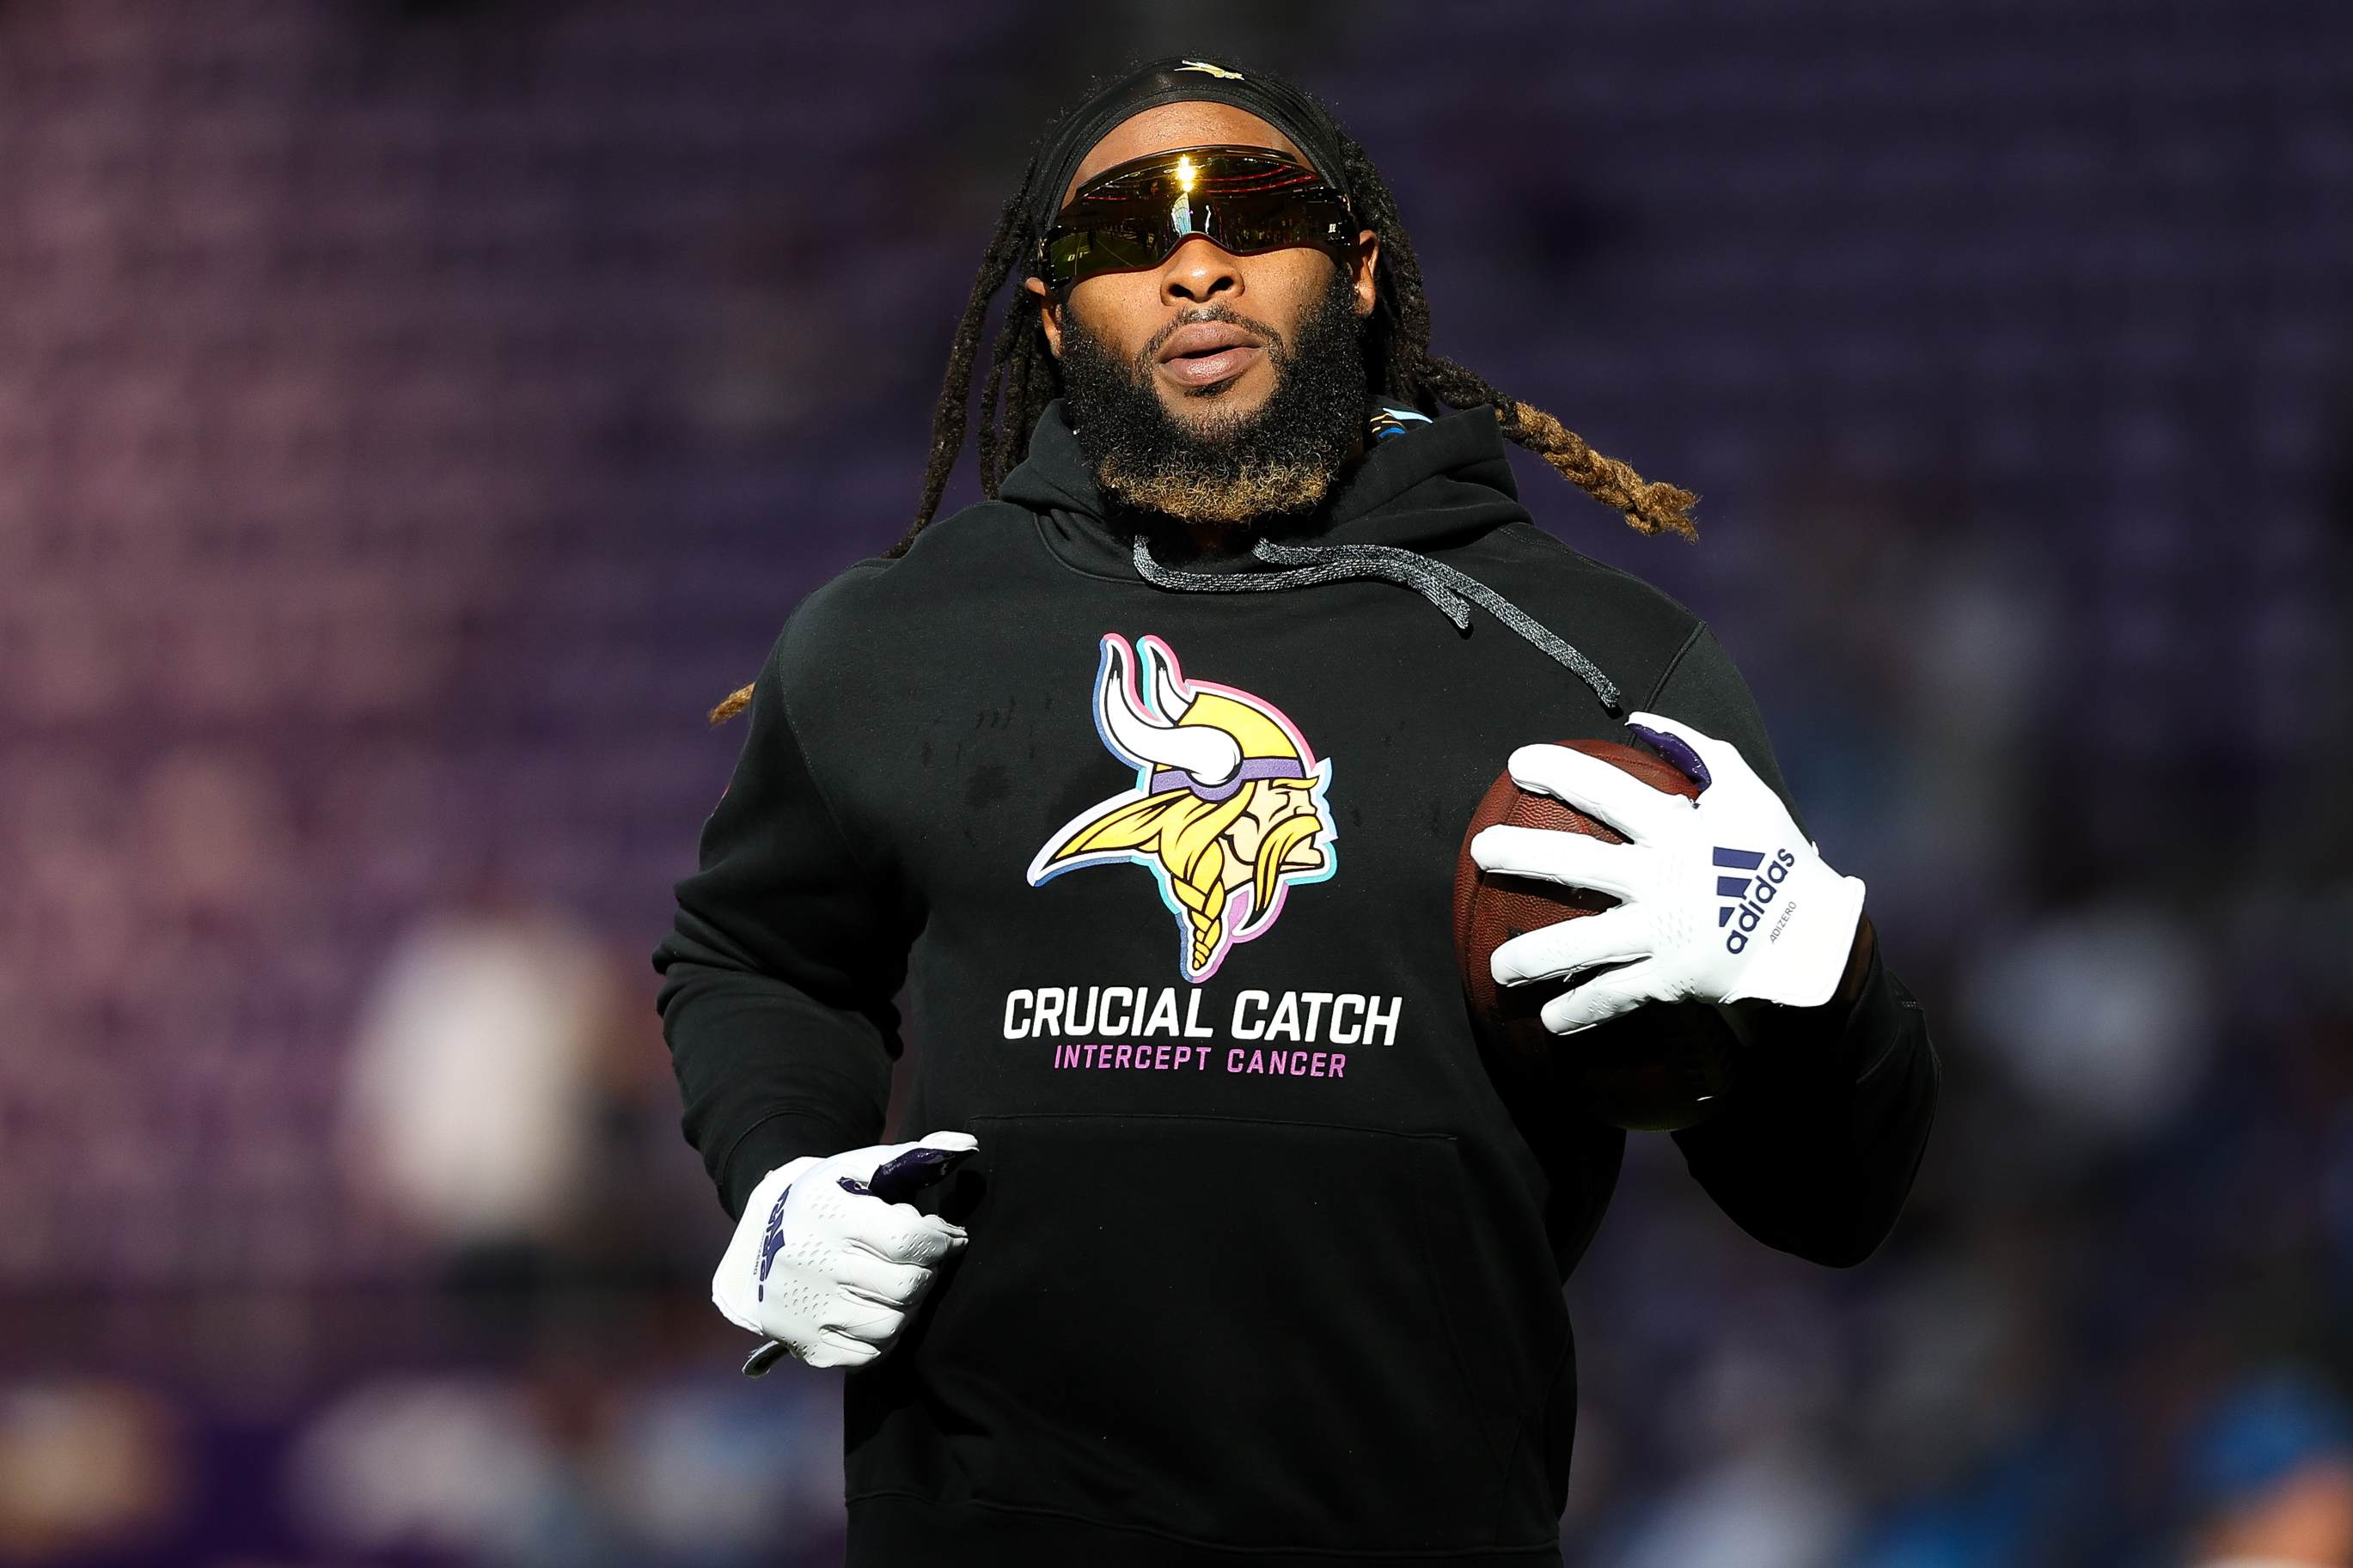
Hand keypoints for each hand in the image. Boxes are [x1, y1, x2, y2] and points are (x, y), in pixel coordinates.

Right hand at [712, 1131, 977, 1370]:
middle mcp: (809, 1263)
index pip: (906, 1240)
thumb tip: (968, 1145)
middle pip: (904, 1285)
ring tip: (904, 1283)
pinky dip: (884, 1336)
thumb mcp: (863, 1168)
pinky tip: (879, 1308)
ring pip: (891, 1324)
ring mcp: (804, 1309)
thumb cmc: (830, 1197)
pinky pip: (867, 1356)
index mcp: (827, 1214)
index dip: (941, 1241)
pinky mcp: (803, 1343)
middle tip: (926, 1260)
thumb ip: (917, 1156)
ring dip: (911, 1305)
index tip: (947, 1236)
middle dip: (929, 1271)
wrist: (762, 1235)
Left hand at [1469, 713, 1865, 1033]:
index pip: (1606, 792)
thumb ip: (1698, 751)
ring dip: (1534, 957)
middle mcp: (1662, 879)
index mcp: (1677, 830)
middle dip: (1522, 854)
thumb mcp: (1747, 793)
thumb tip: (1643, 719)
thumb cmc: (1775, 858)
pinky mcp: (1671, 978)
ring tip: (1497, 967)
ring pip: (1583, 944)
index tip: (1517, 763)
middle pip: (1576, 863)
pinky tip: (1549, 1020)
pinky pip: (1616, 997)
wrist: (1819, 938)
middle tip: (1480, 852)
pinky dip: (1581, 1011)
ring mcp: (1663, 933)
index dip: (1559, 771)